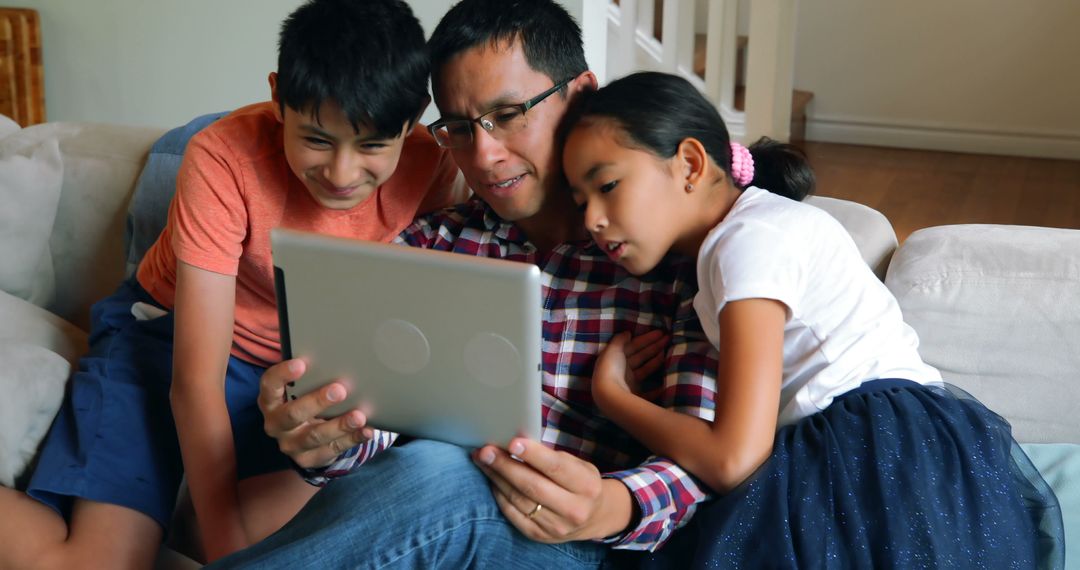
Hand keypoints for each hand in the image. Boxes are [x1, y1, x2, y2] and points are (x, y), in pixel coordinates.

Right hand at [258, 358, 370, 467]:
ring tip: (359, 416)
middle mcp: (276, 424)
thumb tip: (338, 358)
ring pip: (314, 436)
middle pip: (292, 414)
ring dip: (339, 425)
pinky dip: (352, 439)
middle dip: (317, 402)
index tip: (301, 364)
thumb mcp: (299, 389)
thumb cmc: (302, 401)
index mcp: (270, 401)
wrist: (301, 437)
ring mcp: (291, 444)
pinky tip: (366, 430)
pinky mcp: (309, 459)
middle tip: (339, 390)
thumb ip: (310, 376)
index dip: (282, 374)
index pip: (270, 386)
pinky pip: (333, 450)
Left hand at [473, 438, 633, 542]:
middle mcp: (573, 509)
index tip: (512, 442)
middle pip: (532, 485)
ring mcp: (555, 526)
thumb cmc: (581, 482)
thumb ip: (553, 457)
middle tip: (486, 451)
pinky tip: (492, 479)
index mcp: (586, 486)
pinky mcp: (539, 536)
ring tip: (482, 460)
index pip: (555, 468)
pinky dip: (499, 495)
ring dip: (496, 478)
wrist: (594, 517)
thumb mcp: (578, 465)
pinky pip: (512, 514)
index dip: (533, 455)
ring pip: (518, 499)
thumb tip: (517, 442)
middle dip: (505, 466)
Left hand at [592, 330, 667, 408]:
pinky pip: (649, 392)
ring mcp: (629, 384)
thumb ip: (620, 339)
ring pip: (645, 370)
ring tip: (670, 353)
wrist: (609, 395)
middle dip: (654, 347)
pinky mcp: (635, 397)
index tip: (660, 332)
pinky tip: (665, 382)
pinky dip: (657, 389)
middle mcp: (621, 371)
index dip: (646, 339)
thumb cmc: (611, 368)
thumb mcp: (613, 349)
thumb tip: (627, 332)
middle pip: (640, 356)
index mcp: (615, 359)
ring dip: (656, 362)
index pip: (632, 346)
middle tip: (669, 338)